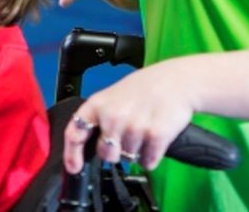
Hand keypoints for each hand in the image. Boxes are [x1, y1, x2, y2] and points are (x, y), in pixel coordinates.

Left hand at [63, 63, 195, 172]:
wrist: (176, 81)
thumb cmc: (144, 89)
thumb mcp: (111, 97)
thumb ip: (98, 118)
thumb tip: (86, 143)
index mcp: (97, 105)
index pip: (74, 133)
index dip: (71, 154)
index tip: (73, 168)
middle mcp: (112, 116)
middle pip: (106, 153)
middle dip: (115, 152)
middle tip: (126, 137)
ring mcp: (134, 126)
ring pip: (129, 158)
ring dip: (137, 151)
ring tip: (144, 129)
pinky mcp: (155, 135)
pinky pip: (147, 161)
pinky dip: (151, 157)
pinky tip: (154, 139)